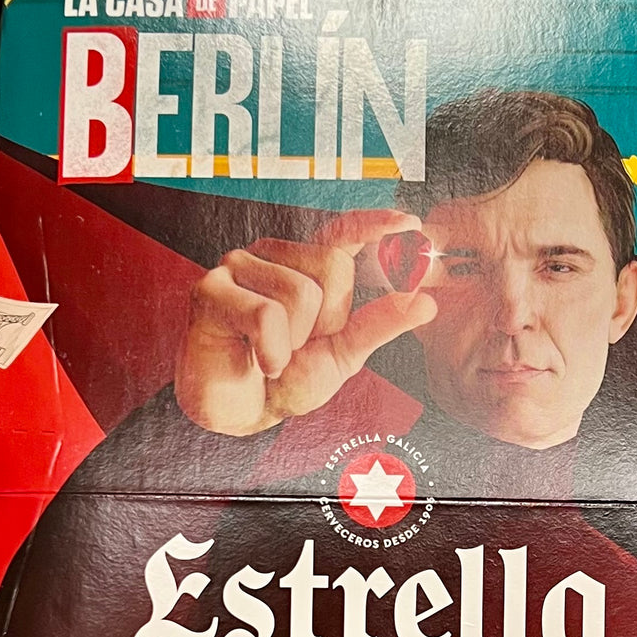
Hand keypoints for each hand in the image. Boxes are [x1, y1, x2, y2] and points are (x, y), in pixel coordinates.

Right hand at [175, 210, 436, 436]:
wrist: (238, 414)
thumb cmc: (284, 378)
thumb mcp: (342, 355)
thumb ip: (379, 325)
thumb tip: (426, 302)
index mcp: (303, 263)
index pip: (342, 231)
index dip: (375, 223)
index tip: (410, 223)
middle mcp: (270, 253)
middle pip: (334, 266)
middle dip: (328, 321)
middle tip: (298, 346)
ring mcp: (236, 266)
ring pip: (300, 295)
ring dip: (293, 344)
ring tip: (271, 354)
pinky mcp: (210, 290)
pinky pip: (266, 317)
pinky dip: (270, 353)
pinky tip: (256, 361)